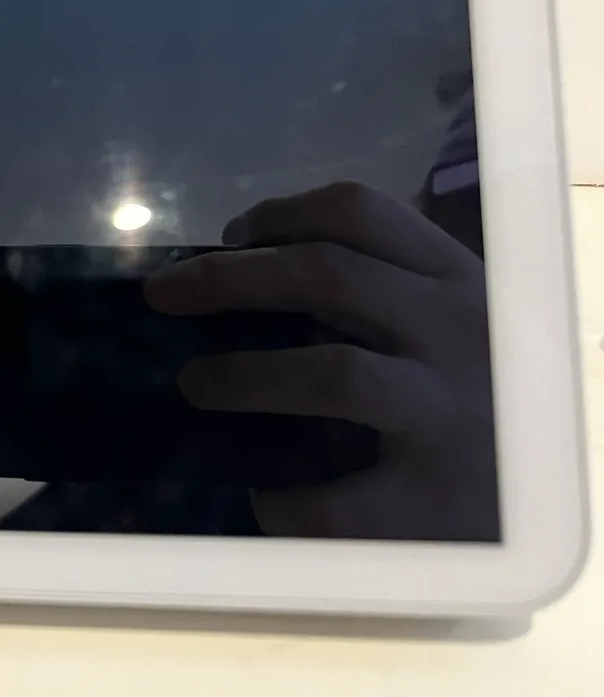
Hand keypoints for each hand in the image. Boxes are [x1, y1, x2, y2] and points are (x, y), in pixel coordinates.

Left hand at [144, 181, 498, 540]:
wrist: (548, 500)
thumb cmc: (478, 395)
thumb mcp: (448, 321)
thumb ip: (376, 291)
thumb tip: (240, 272)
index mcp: (453, 279)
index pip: (359, 212)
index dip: (280, 213)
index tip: (229, 236)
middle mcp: (455, 331)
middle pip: (327, 273)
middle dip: (228, 278)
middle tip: (163, 294)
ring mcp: (448, 413)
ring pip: (335, 371)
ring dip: (245, 373)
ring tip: (193, 382)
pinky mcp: (437, 500)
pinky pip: (342, 499)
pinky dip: (286, 498)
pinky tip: (261, 495)